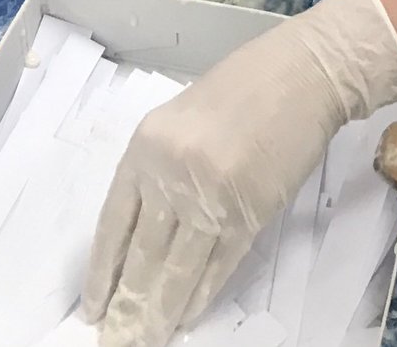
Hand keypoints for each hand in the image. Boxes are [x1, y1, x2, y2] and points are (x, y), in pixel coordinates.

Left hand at [81, 0, 396, 346]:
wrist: (302, 75)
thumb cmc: (244, 88)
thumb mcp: (182, 118)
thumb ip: (160, 166)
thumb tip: (144, 225)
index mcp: (147, 146)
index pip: (113, 223)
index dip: (102, 271)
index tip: (94, 306)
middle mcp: (172, 173)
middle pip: (142, 254)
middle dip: (128, 304)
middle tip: (116, 339)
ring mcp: (211, 196)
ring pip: (177, 270)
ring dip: (161, 312)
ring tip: (147, 339)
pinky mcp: (250, 214)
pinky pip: (218, 267)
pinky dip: (201, 296)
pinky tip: (187, 317)